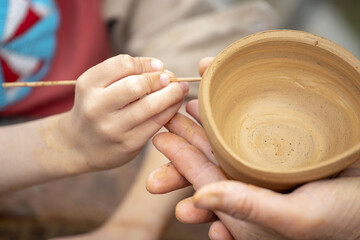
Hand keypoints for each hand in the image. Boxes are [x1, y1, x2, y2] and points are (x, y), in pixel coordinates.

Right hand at [61, 54, 188, 169]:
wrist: (80, 145)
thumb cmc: (97, 107)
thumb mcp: (97, 85)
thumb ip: (124, 72)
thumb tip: (160, 68)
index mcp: (88, 85)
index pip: (123, 64)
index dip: (146, 63)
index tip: (158, 66)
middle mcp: (96, 107)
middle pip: (137, 85)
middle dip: (160, 79)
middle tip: (171, 78)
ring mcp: (112, 128)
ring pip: (151, 106)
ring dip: (172, 94)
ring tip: (181, 89)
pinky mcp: (128, 144)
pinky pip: (156, 123)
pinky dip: (170, 110)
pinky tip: (175, 105)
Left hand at [146, 57, 359, 239]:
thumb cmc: (344, 216)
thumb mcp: (295, 217)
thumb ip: (248, 208)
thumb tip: (200, 198)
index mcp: (247, 208)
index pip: (205, 179)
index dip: (180, 159)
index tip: (160, 138)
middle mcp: (252, 185)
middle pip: (211, 160)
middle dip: (186, 141)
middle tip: (165, 120)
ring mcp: (265, 167)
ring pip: (228, 143)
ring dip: (208, 126)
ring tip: (189, 108)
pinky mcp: (282, 150)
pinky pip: (253, 130)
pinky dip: (237, 114)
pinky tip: (223, 104)